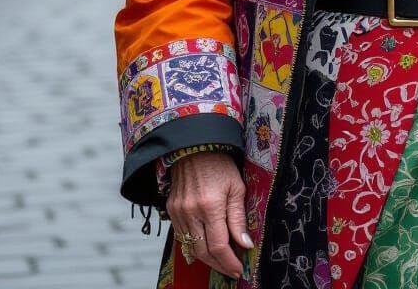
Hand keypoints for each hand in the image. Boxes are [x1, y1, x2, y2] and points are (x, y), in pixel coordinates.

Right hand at [166, 152, 251, 277]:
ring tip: (222, 262)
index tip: (240, 269)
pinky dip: (195, 246)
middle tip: (232, 269)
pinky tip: (207, 247)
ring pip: (191, 247)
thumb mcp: (236, 187)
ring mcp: (178, 213)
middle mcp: (191, 212)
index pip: (219, 245)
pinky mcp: (171, 211)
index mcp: (210, 205)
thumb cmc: (220, 164)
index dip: (229, 261)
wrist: (195, 147)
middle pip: (203, 252)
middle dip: (219, 265)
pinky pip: (182, 237)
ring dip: (207, 259)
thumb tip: (246, 244)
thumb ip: (238, 218)